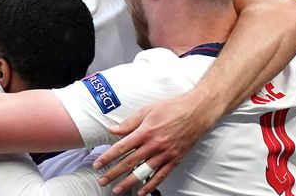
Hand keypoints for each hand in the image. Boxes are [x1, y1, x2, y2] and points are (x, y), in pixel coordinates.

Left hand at [94, 93, 216, 194]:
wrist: (197, 112)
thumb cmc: (173, 108)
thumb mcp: (148, 110)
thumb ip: (129, 123)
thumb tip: (113, 130)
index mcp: (145, 131)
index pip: (122, 147)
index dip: (108, 157)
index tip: (98, 164)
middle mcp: (154, 145)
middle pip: (129, 162)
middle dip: (113, 173)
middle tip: (102, 180)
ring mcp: (165, 154)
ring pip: (143, 172)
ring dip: (128, 182)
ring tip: (117, 189)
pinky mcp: (175, 160)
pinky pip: (160, 175)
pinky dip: (150, 185)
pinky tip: (141, 191)